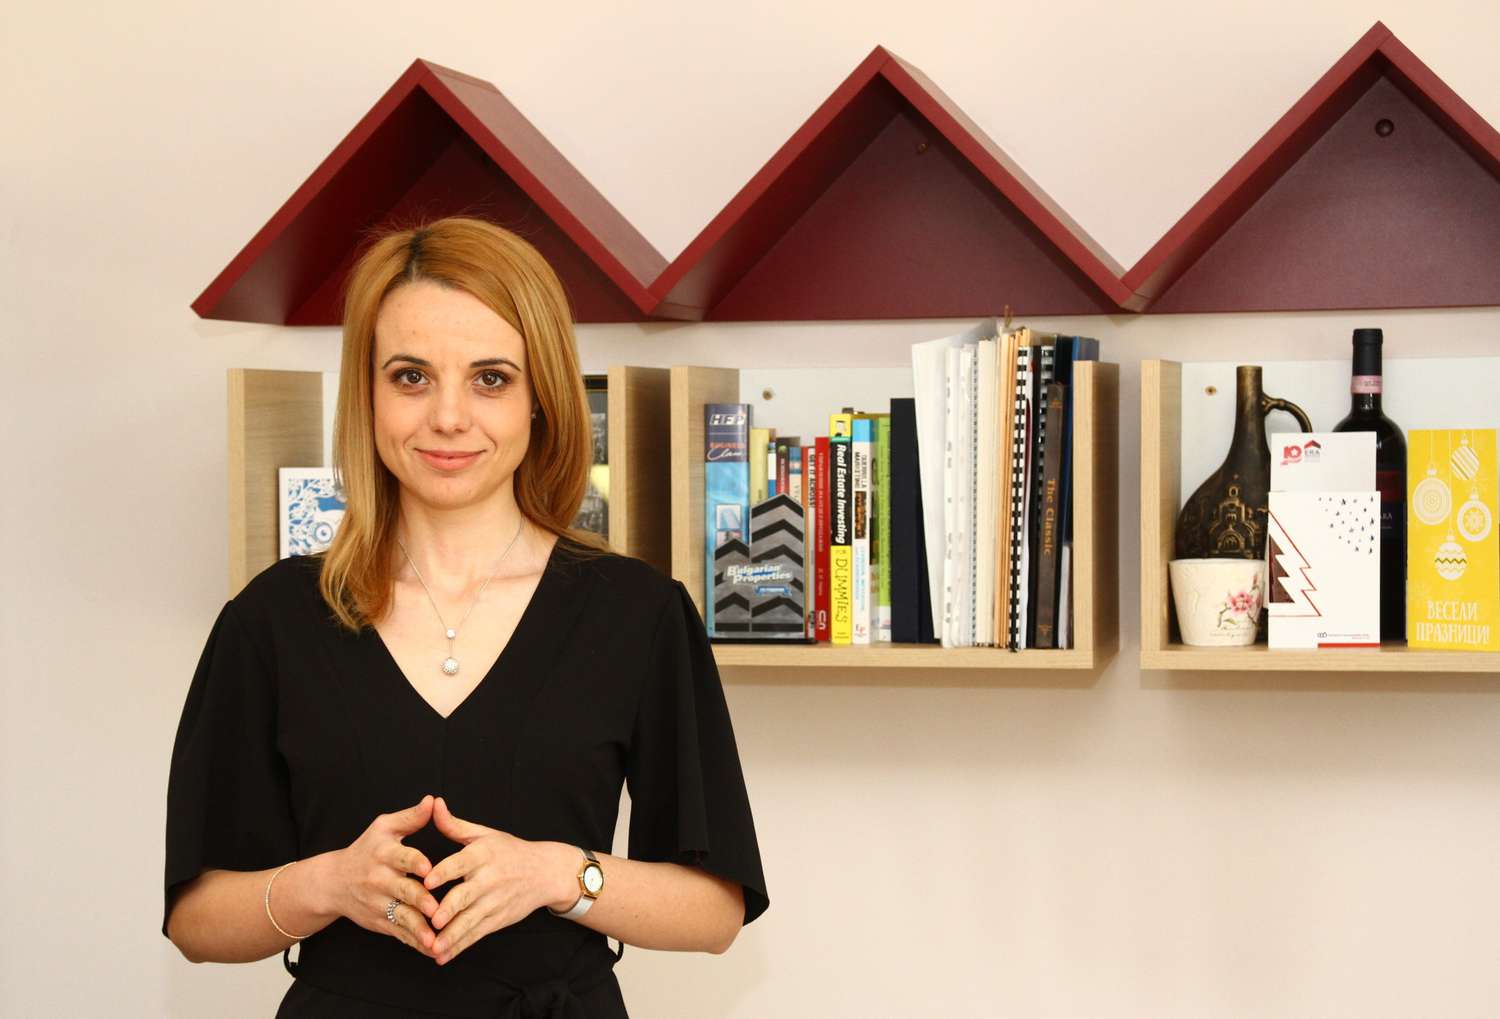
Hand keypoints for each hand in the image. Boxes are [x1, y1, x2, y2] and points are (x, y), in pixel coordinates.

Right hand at [329, 795, 441, 957]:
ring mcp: (379, 904)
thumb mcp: (384, 828)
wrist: (334, 882)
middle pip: (403, 891)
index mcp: (384, 854)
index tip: (429, 869)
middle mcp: (380, 881)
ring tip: (436, 940)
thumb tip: (432, 800)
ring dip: (419, 929)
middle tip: (437, 908)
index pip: (402, 858)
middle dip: (420, 900)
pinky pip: (399, 934)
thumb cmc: (367, 850)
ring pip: (402, 917)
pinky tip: (431, 949)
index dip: (415, 863)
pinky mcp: (380, 922)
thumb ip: (411, 817)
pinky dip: (415, 942)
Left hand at [422, 796, 572, 965]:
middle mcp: (489, 879)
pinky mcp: (498, 919)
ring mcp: (495, 902)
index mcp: (483, 854)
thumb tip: (433, 803)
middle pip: (466, 895)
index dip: (444, 872)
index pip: (461, 863)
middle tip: (432, 920)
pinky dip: (460, 946)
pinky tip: (442, 956)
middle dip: (450, 909)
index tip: (428, 882)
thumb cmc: (509, 850)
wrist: (546, 872)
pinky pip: (477, 934)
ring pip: (471, 921)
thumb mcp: (484, 834)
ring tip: (433, 948)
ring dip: (452, 936)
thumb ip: (455, 824)